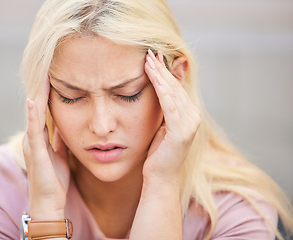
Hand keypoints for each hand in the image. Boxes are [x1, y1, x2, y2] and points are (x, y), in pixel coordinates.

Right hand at [22, 76, 69, 219]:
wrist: (49, 203)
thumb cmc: (54, 181)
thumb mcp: (61, 155)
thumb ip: (61, 140)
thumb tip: (67, 125)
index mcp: (41, 138)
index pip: (44, 110)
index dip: (48, 93)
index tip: (54, 75)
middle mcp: (34, 138)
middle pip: (37, 108)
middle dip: (42, 88)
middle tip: (47, 66)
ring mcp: (33, 145)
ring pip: (33, 115)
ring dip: (37, 95)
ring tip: (41, 74)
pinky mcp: (35, 153)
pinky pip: (33, 131)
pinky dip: (33, 115)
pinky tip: (33, 100)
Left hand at [143, 50, 200, 185]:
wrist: (160, 177)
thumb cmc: (158, 152)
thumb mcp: (161, 124)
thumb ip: (164, 106)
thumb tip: (162, 87)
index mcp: (188, 114)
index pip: (176, 87)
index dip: (165, 71)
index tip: (152, 56)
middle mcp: (193, 116)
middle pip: (175, 87)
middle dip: (162, 69)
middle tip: (149, 52)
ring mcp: (189, 124)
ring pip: (173, 94)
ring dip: (160, 75)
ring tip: (149, 60)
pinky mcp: (181, 133)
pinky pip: (170, 107)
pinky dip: (163, 91)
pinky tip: (155, 78)